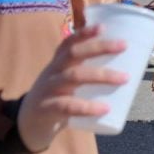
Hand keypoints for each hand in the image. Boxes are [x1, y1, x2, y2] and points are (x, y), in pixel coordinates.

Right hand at [18, 25, 127, 152]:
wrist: (26, 126)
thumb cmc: (57, 99)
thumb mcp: (66, 83)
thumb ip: (87, 75)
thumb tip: (127, 70)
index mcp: (58, 64)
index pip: (69, 43)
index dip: (84, 33)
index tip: (103, 26)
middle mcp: (52, 72)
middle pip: (73, 54)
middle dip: (99, 47)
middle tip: (124, 45)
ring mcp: (47, 90)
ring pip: (74, 76)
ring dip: (101, 75)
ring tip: (125, 78)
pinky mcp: (46, 110)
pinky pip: (67, 106)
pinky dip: (87, 107)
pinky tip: (104, 108)